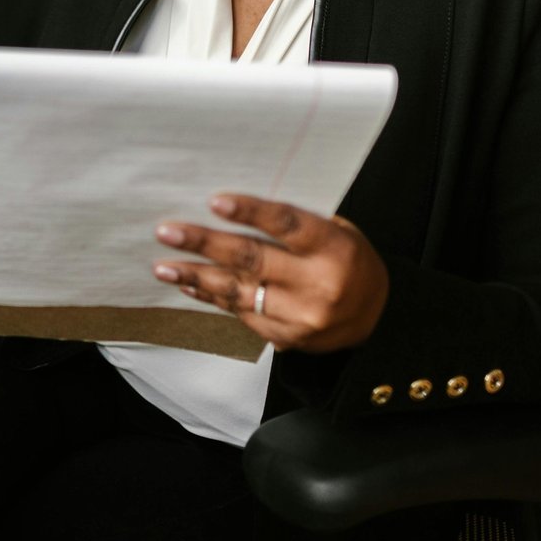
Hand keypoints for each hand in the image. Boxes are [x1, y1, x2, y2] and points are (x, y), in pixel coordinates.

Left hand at [153, 193, 387, 352]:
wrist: (377, 317)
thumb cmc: (349, 261)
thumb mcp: (337, 232)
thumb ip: (294, 224)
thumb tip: (232, 207)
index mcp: (334, 248)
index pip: (287, 226)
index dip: (250, 212)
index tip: (214, 202)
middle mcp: (318, 285)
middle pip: (252, 260)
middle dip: (204, 244)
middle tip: (168, 231)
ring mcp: (300, 317)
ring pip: (238, 292)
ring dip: (196, 276)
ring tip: (163, 265)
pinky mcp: (286, 339)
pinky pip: (240, 314)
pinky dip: (212, 297)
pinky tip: (189, 284)